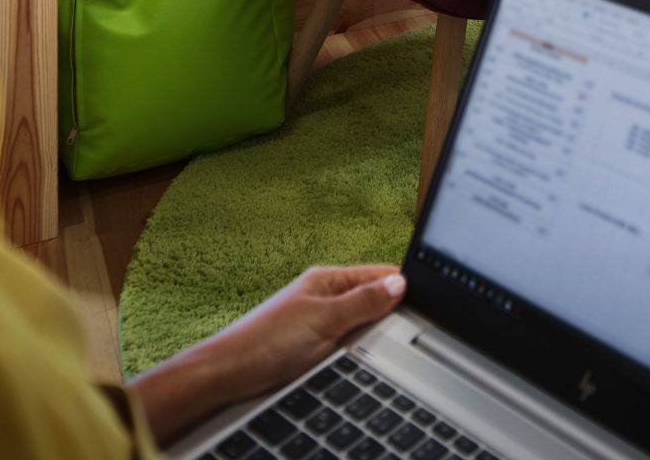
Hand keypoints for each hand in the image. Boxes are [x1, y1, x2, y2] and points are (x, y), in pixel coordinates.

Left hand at [132, 265, 403, 440]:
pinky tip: (354, 358)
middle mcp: (323, 294)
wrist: (224, 375)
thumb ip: (363, 302)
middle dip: (387, 313)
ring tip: (376, 345)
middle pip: (371, 298)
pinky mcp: (307, 344)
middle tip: (400, 332)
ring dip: (368, 333)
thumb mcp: (325, 320)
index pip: (379, 273)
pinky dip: (352, 348)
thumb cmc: (266, 343)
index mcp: (328, 279)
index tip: (424, 304)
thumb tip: (399, 283)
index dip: (402, 286)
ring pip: (358, 322)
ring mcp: (315, 319)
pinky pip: (343, 340)